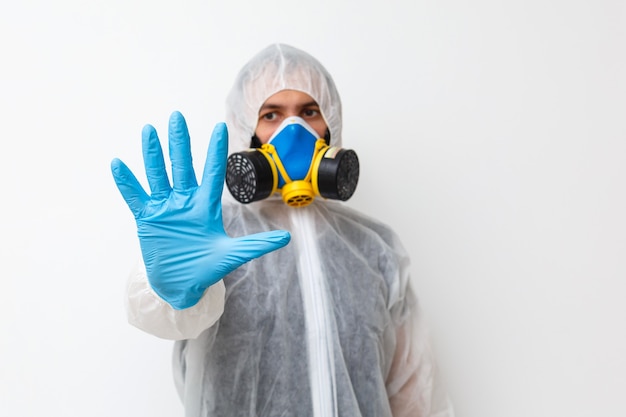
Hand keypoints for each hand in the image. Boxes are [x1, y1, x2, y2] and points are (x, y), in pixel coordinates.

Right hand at [111, 111, 290, 308]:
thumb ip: (256, 245)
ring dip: (153, 154)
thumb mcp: (232, 256)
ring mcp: (165, 208)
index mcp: (206, 206)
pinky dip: (127, 182)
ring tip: (149, 130)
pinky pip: (135, 196)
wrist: (180, 286)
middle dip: (179, 142)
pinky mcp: (147, 218)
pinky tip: (119, 164)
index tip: (220, 126)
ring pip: (158, 175)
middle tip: (177, 116)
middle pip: (182, 166)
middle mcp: (185, 201)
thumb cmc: (206, 269)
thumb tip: (286, 237)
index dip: (216, 150)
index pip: (213, 173)